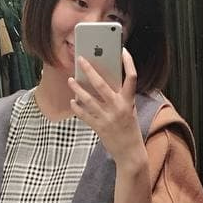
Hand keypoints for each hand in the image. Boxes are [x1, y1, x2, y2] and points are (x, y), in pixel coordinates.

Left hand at [68, 49, 146, 169]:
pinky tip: (72, 101)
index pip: (132, 77)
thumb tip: (102, 81)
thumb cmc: (129, 128)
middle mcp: (119, 107)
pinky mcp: (99, 127)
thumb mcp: (129, 110)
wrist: (130, 152)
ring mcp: (108, 118)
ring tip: (71, 81)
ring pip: (88, 99)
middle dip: (90, 70)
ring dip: (77, 89)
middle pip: (102, 84)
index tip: (122, 50)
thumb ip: (119, 97)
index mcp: (129, 101)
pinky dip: (77, 107)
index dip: (128, 62)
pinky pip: (84, 114)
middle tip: (81, 60)